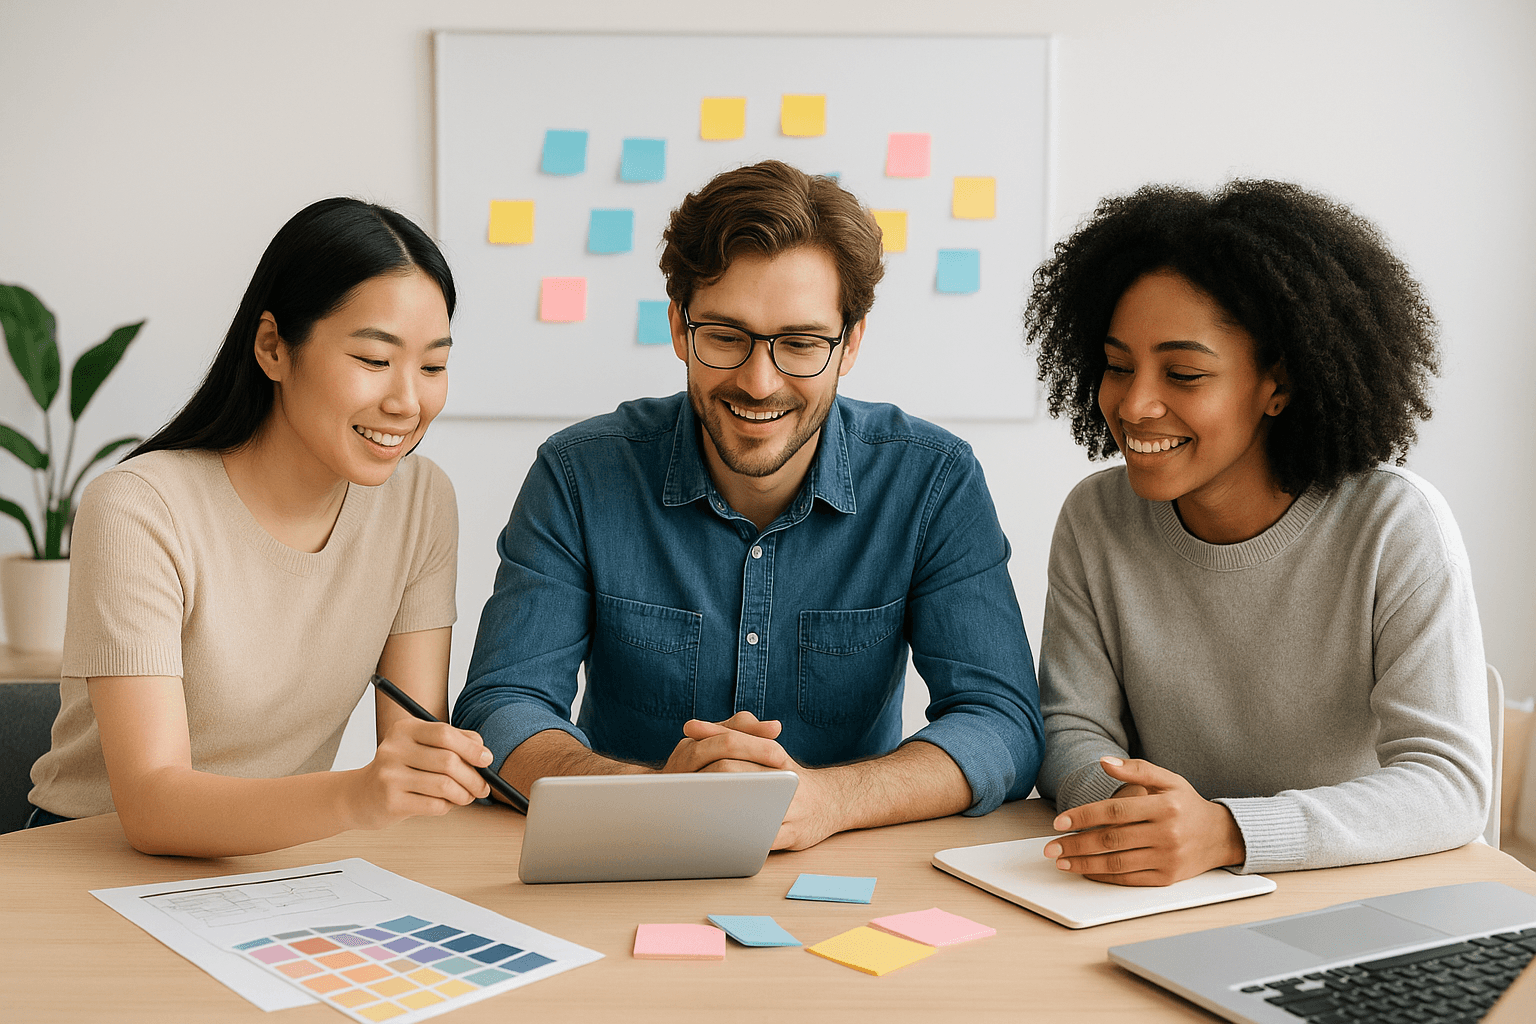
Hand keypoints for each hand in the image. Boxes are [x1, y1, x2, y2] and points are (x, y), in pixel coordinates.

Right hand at [350, 717, 491, 829]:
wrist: (360, 796)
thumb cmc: (400, 769)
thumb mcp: (421, 747)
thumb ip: (453, 743)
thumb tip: (483, 752)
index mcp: (404, 729)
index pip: (445, 733)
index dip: (471, 748)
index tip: (487, 760)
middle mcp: (394, 749)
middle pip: (448, 761)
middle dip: (474, 777)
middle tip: (483, 787)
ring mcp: (390, 776)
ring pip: (444, 785)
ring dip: (464, 794)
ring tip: (466, 797)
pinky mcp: (391, 801)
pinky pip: (434, 805)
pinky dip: (447, 806)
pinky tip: (444, 804)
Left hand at [664, 712, 842, 850]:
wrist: (834, 801)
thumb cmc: (789, 776)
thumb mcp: (767, 750)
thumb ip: (733, 734)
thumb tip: (691, 726)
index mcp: (775, 756)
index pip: (738, 743)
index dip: (709, 740)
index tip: (685, 740)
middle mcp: (786, 779)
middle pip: (737, 773)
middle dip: (706, 779)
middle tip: (679, 785)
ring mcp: (792, 809)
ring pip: (751, 808)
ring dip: (720, 809)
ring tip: (692, 810)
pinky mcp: (794, 836)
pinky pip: (763, 840)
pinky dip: (740, 838)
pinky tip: (717, 839)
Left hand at [1041, 756, 1245, 885]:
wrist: (1220, 836)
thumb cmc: (1186, 804)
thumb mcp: (1168, 779)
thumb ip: (1136, 768)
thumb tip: (1103, 761)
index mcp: (1165, 806)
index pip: (1115, 811)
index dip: (1084, 816)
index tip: (1059, 821)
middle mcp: (1167, 833)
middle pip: (1112, 840)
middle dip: (1076, 844)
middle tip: (1051, 847)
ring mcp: (1168, 858)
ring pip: (1117, 863)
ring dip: (1084, 864)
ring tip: (1062, 861)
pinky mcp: (1167, 878)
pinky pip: (1129, 879)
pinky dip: (1104, 877)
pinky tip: (1086, 871)